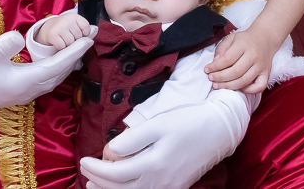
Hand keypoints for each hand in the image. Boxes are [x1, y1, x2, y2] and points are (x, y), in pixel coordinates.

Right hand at [0, 30, 91, 121]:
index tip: (90, 38)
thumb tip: (19, 37)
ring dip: (70, 61)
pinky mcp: (18, 92)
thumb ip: (4, 46)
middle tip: (92, 35)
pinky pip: (47, 79)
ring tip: (80, 46)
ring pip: (55, 77)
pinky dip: (58, 68)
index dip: (75, 51)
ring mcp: (24, 93)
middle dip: (78, 54)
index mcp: (25, 81)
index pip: (57, 65)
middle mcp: (29, 90)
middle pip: (61, 72)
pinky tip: (58, 61)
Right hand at [35, 13, 91, 49]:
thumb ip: (86, 29)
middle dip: (75, 40)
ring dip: (68, 44)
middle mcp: (67, 19)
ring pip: (70, 43)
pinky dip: (61, 47)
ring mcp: (59, 26)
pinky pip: (62, 46)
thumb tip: (95, 30)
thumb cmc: (67, 28)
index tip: (80, 33)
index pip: (86, 28)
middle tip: (69, 36)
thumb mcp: (76, 25)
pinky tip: (59, 41)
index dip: (84, 34)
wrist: (49, 28)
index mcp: (75, 16)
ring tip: (64, 39)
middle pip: (79, 37)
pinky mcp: (52, 34)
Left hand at [81, 95, 249, 188]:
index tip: (83, 160)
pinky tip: (121, 186)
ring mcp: (169, 187)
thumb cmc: (188, 122)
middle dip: (98, 182)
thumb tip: (111, 151)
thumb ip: (133, 139)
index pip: (114, 174)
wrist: (219, 130)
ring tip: (94, 185)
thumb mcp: (158, 123)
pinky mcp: (175, 187)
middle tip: (85, 170)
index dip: (95, 169)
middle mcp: (160, 181)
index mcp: (154, 164)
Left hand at [204, 29, 275, 93]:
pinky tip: (237, 88)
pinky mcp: (266, 74)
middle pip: (235, 72)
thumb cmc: (245, 40)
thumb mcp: (231, 38)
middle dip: (220, 78)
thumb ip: (221, 48)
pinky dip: (248, 90)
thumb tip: (215, 62)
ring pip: (244, 81)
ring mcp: (261, 66)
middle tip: (211, 79)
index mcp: (244, 45)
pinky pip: (259, 87)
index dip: (215, 66)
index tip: (206, 69)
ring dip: (229, 86)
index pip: (228, 59)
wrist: (265, 39)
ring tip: (217, 85)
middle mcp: (254, 56)